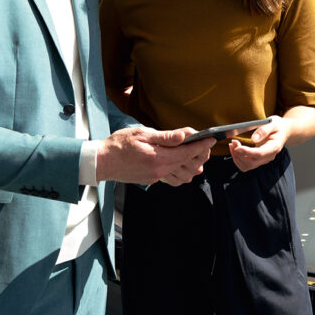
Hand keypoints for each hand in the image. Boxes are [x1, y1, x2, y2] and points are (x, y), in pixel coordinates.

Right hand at [95, 127, 212, 185]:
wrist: (103, 161)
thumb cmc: (119, 144)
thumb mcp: (142, 134)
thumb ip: (166, 137)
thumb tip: (185, 135)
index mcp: (159, 157)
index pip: (188, 152)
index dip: (202, 145)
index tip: (211, 139)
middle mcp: (160, 170)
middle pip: (189, 165)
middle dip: (200, 154)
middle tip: (204, 144)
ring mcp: (156, 177)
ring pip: (184, 175)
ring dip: (192, 165)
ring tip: (196, 153)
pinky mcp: (152, 180)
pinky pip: (173, 179)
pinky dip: (181, 172)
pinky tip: (181, 164)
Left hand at [229, 116, 286, 171]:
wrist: (283, 132)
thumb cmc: (278, 126)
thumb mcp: (273, 123)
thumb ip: (264, 130)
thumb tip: (254, 139)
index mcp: (274, 147)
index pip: (260, 153)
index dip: (247, 152)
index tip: (237, 147)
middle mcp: (269, 156)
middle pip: (252, 162)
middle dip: (239, 154)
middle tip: (233, 142)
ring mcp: (264, 160)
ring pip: (247, 166)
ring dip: (237, 157)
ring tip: (232, 145)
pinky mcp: (258, 160)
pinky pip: (246, 165)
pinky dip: (238, 159)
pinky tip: (235, 150)